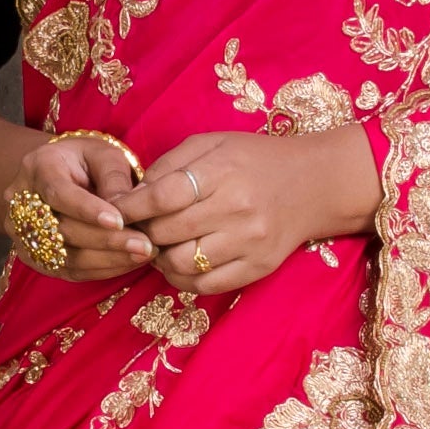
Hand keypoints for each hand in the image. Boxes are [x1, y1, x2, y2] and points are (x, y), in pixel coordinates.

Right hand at [7, 131, 154, 279]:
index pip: (59, 193)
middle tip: (146, 245)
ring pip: (65, 256)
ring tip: (144, 255)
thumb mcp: (105, 155)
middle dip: (107, 240)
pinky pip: (69, 270)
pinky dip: (102, 270)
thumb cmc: (89, 161)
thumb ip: (114, 178)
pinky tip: (129, 263)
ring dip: (109, 260)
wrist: (65, 175)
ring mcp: (24, 233)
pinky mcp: (36, 257)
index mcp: (38, 167)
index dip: (88, 210)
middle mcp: (21, 202)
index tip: (120, 221)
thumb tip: (125, 211)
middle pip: (62, 230)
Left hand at [119, 123, 380, 297]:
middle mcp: (237, 208)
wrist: (315, 184)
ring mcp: (249, 242)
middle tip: (135, 230)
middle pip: (167, 233)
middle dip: (142, 233)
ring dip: (160, 260)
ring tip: (158, 247)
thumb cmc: (255, 159)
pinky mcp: (258, 267)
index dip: (131, 207)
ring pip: (182, 264)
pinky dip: (182, 279)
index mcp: (223, 172)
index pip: (162, 196)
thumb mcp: (213, 144)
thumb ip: (170, 164)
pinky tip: (179, 264)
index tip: (115, 211)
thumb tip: (131, 196)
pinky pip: (206, 285)